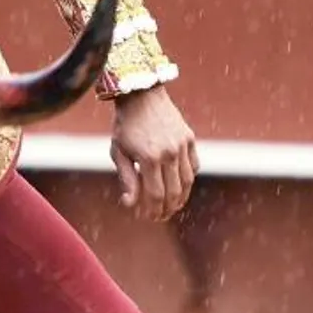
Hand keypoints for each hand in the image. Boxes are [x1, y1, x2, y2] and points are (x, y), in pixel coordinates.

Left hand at [109, 85, 197, 221]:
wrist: (141, 95)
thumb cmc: (125, 125)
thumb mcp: (118, 152)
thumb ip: (127, 179)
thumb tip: (130, 203)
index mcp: (149, 158)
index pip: (155, 194)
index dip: (151, 210)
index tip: (146, 217)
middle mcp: (170, 153)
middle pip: (173, 192)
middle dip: (166, 209)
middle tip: (159, 217)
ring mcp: (182, 146)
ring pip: (187, 182)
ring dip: (180, 198)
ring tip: (171, 207)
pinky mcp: (190, 139)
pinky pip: (194, 166)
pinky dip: (188, 179)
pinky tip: (180, 187)